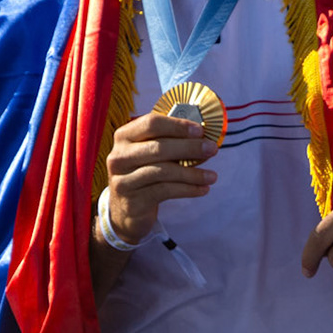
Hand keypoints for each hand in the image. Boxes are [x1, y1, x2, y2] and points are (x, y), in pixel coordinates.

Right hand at [103, 113, 216, 244]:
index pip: (151, 123)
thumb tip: (204, 137)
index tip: (200, 131)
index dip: (178, 125)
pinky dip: (187, 189)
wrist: (125, 209)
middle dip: (189, 147)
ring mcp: (123, 180)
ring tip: (212, 176)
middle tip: (212, 149)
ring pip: (163, 172)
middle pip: (158, 148)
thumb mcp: (150, 153)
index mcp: (124, 136)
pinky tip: (202, 189)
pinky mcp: (133, 201)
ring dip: (192, 173)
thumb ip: (170, 141)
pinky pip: (165, 191)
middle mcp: (119, 157)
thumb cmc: (144, 173)